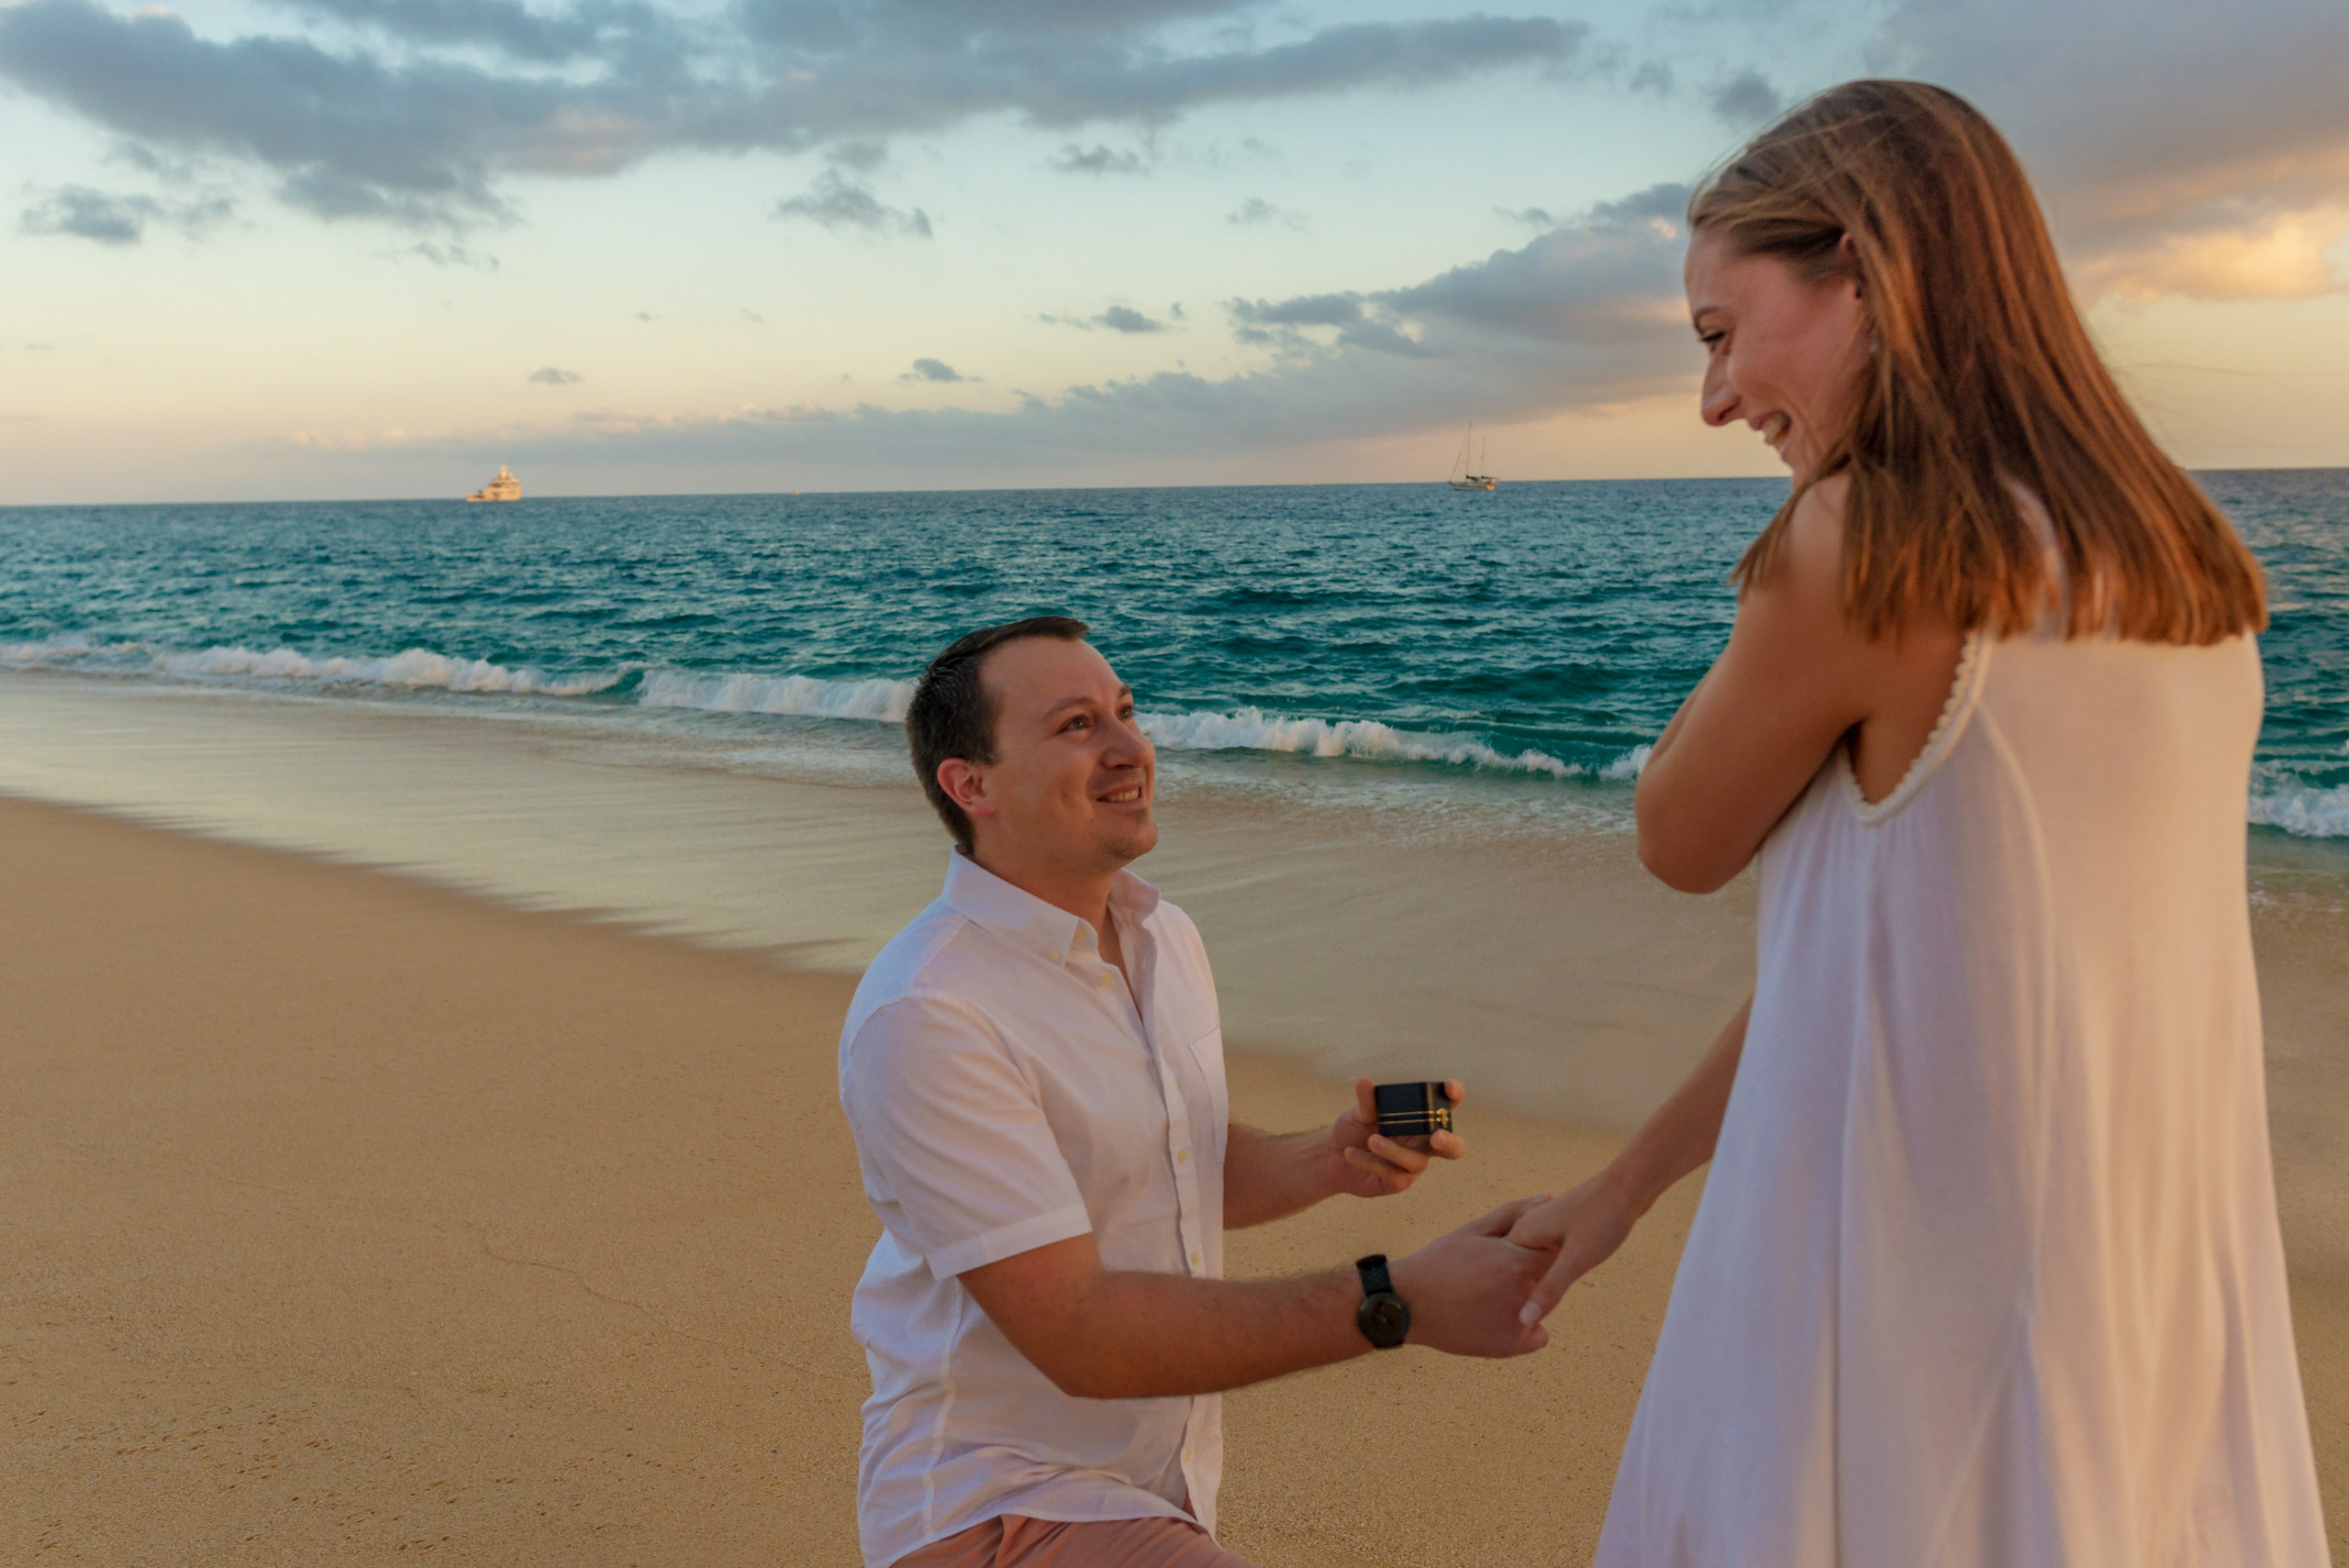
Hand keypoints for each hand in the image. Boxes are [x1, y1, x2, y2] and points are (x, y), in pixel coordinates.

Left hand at [1324, 1078, 1465, 1197]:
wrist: (1333, 1157)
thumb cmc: (1355, 1131)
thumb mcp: (1359, 1113)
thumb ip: (1367, 1100)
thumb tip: (1365, 1082)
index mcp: (1421, 1119)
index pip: (1445, 1106)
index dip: (1454, 1096)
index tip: (1449, 1087)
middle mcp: (1423, 1143)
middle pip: (1453, 1147)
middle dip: (1450, 1142)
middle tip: (1437, 1137)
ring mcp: (1412, 1164)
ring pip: (1417, 1161)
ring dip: (1395, 1150)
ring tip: (1372, 1140)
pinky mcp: (1398, 1182)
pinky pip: (1391, 1173)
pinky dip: (1370, 1161)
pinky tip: (1350, 1153)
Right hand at [1388, 1196, 1553, 1357]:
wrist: (1409, 1304)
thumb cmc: (1440, 1260)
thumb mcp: (1474, 1230)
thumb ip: (1515, 1213)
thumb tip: (1549, 1196)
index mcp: (1518, 1261)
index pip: (1555, 1251)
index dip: (1538, 1249)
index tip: (1515, 1252)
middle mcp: (1525, 1294)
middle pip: (1551, 1279)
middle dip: (1533, 1274)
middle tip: (1497, 1276)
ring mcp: (1519, 1323)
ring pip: (1543, 1305)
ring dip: (1529, 1299)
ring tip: (1492, 1295)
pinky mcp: (1511, 1346)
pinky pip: (1537, 1335)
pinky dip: (1525, 1328)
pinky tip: (1498, 1318)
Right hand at [1506, 1171, 1636, 1325]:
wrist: (1628, 1185)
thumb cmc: (1602, 1219)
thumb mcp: (1577, 1260)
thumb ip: (1550, 1289)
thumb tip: (1524, 1319)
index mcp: (1522, 1234)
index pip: (1504, 1277)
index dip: (1513, 1299)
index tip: (1522, 1320)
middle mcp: (1526, 1228)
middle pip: (1515, 1271)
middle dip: (1523, 1292)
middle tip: (1533, 1318)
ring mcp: (1542, 1225)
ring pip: (1530, 1263)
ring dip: (1537, 1280)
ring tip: (1546, 1300)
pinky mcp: (1558, 1226)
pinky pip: (1544, 1254)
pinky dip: (1549, 1268)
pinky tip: (1562, 1277)